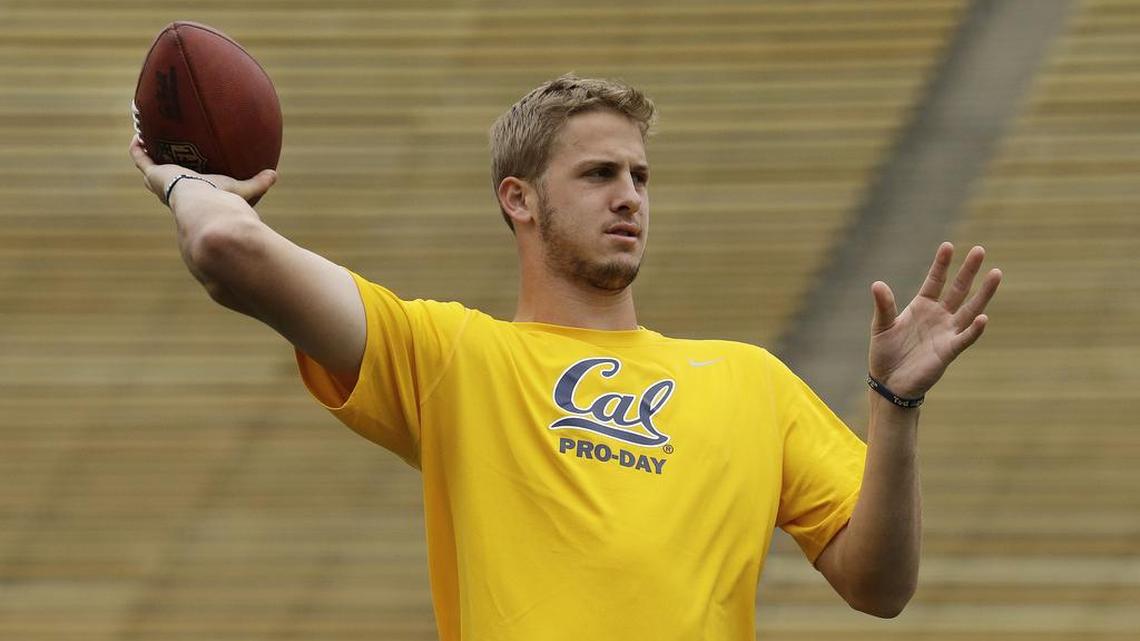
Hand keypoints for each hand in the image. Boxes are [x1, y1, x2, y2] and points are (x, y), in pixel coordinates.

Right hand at [129, 135, 276, 204]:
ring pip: (147, 168)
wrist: (204, 206)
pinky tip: (138, 134)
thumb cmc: (222, 202)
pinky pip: (139, 159)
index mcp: (190, 198)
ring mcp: (161, 183)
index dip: (181, 183)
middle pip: (161, 183)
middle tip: (158, 156)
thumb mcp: (240, 189)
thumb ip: (258, 184)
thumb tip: (274, 175)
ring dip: (145, 155)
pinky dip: (137, 148)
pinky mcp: (153, 174)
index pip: (184, 192)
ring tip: (144, 140)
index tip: (182, 172)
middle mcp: (173, 192)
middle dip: (158, 170)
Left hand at [868, 242, 1001, 398]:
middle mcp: (938, 316)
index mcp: (921, 306)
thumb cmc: (885, 353)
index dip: (941, 264)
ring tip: (996, 273)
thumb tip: (877, 284)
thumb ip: (884, 306)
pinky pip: (965, 338)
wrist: (889, 383)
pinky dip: (975, 329)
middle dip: (969, 271)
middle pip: (958, 289)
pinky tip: (984, 317)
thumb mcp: (882, 326)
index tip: (948, 246)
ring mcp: (946, 332)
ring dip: (983, 293)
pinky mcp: (949, 351)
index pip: (935, 280)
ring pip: (970, 309)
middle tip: (980, 250)